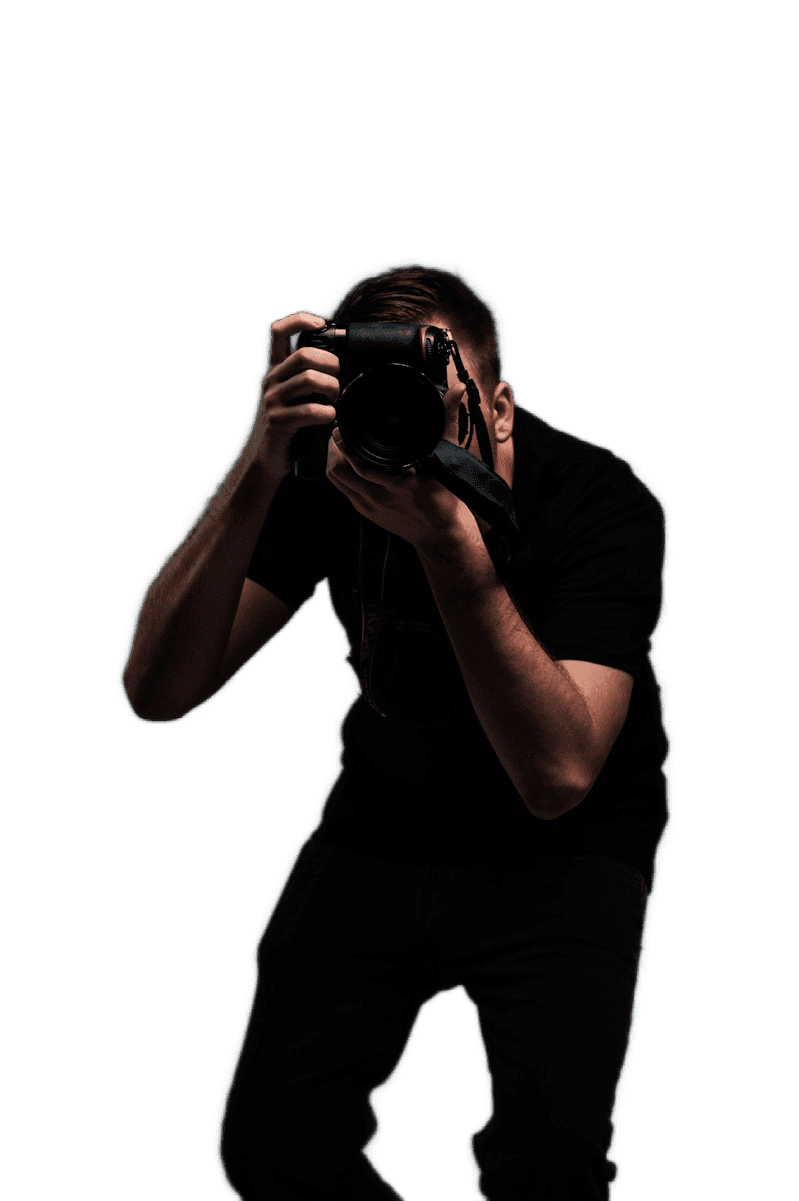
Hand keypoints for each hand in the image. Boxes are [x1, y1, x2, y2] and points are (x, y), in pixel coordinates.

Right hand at [255, 312, 339, 479]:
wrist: (270, 458)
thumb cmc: (293, 425)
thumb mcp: (298, 395)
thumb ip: (311, 377)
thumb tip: (341, 364)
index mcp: (277, 369)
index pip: (279, 332)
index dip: (300, 320)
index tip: (321, 324)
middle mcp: (272, 380)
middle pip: (305, 355)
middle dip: (331, 365)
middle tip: (338, 381)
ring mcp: (273, 400)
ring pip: (309, 379)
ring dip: (332, 389)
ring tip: (335, 401)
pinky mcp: (278, 421)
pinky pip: (310, 410)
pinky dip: (327, 413)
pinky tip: (329, 418)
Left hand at [326, 426, 473, 551]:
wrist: (439, 532)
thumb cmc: (444, 494)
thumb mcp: (448, 456)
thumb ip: (448, 420)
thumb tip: (456, 391)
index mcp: (402, 482)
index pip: (363, 464)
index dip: (347, 445)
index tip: (344, 425)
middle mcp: (383, 496)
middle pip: (342, 471)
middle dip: (335, 447)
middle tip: (338, 430)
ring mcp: (371, 506)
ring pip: (338, 480)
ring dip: (333, 459)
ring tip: (338, 442)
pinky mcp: (365, 512)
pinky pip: (342, 489)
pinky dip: (338, 472)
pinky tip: (342, 459)